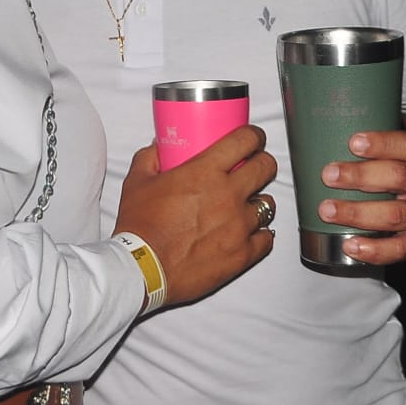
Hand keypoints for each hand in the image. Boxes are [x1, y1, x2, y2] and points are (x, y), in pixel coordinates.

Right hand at [111, 125, 276, 308]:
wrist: (142, 269)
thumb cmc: (140, 226)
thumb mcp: (137, 181)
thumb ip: (150, 158)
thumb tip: (159, 147)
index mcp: (205, 171)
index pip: (245, 140)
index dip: (253, 135)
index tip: (252, 138)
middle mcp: (228, 195)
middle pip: (265, 167)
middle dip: (262, 162)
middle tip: (254, 166)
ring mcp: (239, 225)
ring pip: (268, 204)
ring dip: (260, 201)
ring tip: (248, 204)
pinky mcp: (242, 254)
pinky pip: (266, 238)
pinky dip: (260, 234)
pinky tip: (251, 232)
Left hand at [318, 130, 405, 264]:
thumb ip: (389, 151)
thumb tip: (333, 139)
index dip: (381, 143)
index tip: (354, 142)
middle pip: (398, 177)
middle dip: (360, 176)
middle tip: (329, 174)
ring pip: (394, 215)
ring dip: (357, 213)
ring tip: (328, 210)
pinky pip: (398, 249)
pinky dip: (372, 250)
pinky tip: (349, 244)